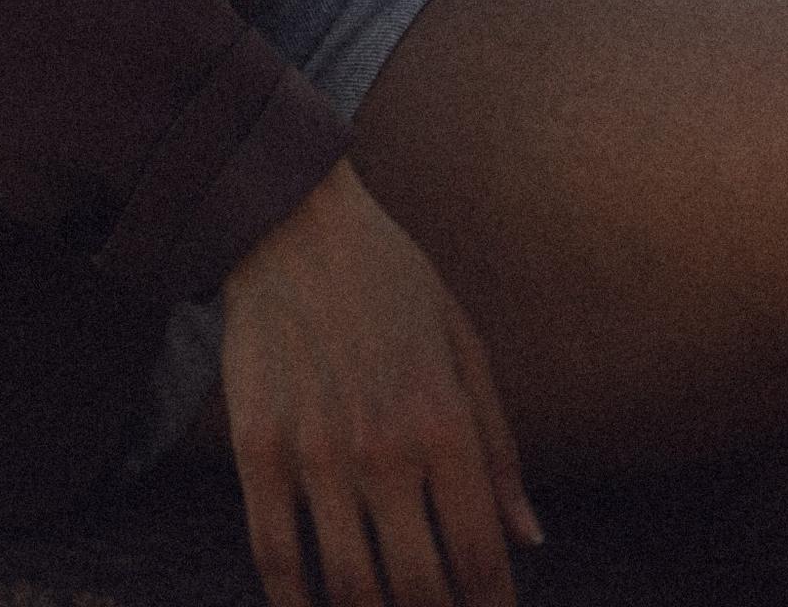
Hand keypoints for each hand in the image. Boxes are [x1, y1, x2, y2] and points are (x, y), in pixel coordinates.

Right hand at [218, 160, 542, 606]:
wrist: (291, 218)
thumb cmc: (390, 278)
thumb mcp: (463, 343)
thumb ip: (499, 447)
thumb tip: (530, 538)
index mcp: (444, 419)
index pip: (481, 555)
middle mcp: (384, 445)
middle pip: (420, 589)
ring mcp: (315, 450)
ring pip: (350, 587)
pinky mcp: (257, 446)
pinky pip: (274, 555)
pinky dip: (294, 602)